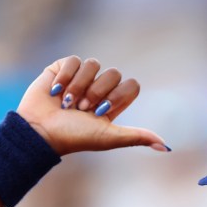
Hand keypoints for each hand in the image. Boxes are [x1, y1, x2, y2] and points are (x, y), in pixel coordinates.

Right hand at [17, 56, 167, 154]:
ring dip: (79, 85)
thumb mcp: (109, 137)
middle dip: (97, 92)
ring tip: (67, 103)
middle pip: (114, 73)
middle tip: (82, 109)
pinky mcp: (61, 68)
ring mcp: (81, 76)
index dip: (118, 95)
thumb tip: (166, 147)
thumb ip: (137, 137)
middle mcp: (99, 87)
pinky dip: (65, 76)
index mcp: (113, 102)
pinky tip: (55, 92)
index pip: (131, 85)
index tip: (102, 111)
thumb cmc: (75, 137)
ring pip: (93, 64)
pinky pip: (73, 59)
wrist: (40, 131)